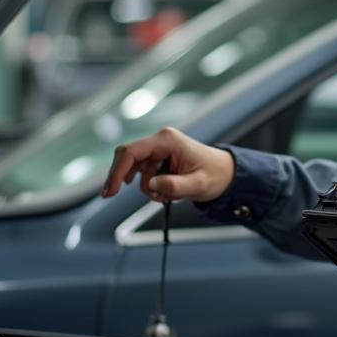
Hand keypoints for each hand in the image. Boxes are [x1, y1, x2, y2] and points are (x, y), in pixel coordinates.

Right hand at [101, 126, 234, 202]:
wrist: (226, 174)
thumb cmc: (216, 175)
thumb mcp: (198, 185)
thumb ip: (174, 185)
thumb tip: (151, 184)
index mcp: (168, 140)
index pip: (131, 152)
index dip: (116, 171)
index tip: (110, 191)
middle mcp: (161, 140)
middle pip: (127, 157)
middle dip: (121, 178)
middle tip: (111, 196)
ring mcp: (159, 148)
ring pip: (135, 168)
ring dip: (145, 186)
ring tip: (165, 196)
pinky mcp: (159, 157)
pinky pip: (144, 172)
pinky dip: (149, 185)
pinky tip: (163, 192)